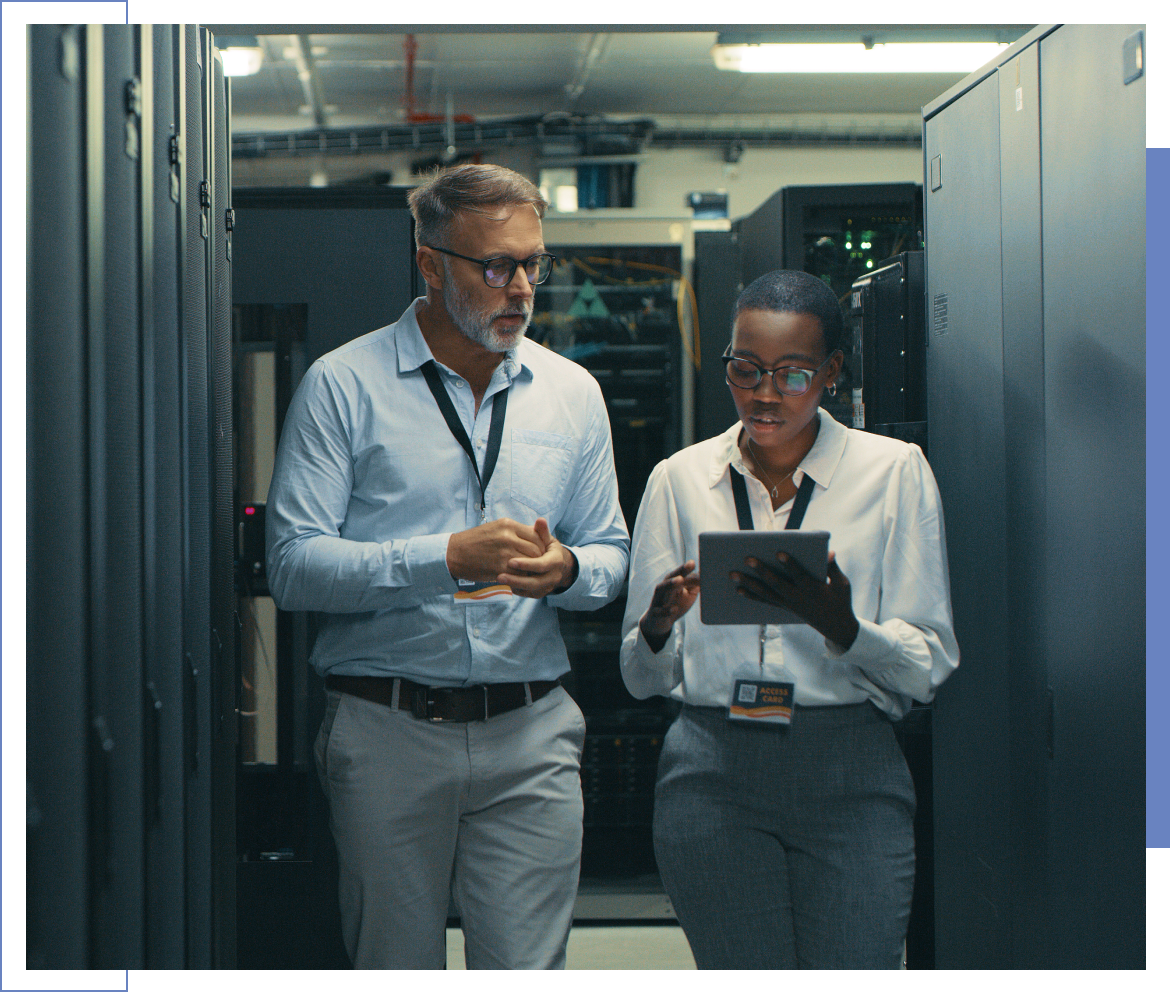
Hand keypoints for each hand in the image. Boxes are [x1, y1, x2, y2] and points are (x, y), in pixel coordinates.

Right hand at [446, 518, 544, 583]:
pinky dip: (521, 578)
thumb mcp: (495, 528)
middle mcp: (508, 537)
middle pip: (536, 550)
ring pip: (530, 563)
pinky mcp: (499, 568)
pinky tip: (518, 578)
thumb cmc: (475, 541)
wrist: (454, 553)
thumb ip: (515, 531)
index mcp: (508, 525)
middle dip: (538, 559)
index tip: (539, 553)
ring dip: (531, 570)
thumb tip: (534, 535)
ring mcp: (504, 553)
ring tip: (529, 572)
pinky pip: (519, 574)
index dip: (540, 546)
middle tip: (537, 566)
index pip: (536, 536)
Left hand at [498, 518, 578, 598]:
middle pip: (536, 582)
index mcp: (556, 561)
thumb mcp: (546, 538)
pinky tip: (503, 584)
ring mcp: (547, 586)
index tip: (511, 562)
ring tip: (498, 579)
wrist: (555, 563)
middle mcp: (554, 576)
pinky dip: (516, 590)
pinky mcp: (540, 593)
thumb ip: (541, 532)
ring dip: (514, 585)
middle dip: (518, 579)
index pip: (542, 564)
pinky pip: (528, 594)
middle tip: (500, 576)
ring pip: (531, 590)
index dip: (527, 564)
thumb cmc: (546, 547)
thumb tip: (540, 520)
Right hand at [639, 561, 700, 652]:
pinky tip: (674, 609)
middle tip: (689, 565)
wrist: (660, 621)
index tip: (693, 563)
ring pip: (661, 590)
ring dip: (669, 584)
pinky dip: (666, 610)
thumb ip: (695, 584)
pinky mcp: (655, 614)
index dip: (685, 569)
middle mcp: (663, 589)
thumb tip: (707, 575)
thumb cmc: (677, 604)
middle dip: (679, 572)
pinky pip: (659, 611)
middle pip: (669, 578)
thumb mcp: (688, 593)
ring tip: (679, 580)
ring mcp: (658, 601)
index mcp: (671, 583)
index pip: (678, 574)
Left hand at [731, 550, 858, 650]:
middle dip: (761, 571)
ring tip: (733, 574)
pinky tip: (738, 589)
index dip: (789, 564)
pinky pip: (765, 601)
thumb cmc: (840, 601)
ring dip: (748, 584)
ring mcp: (789, 604)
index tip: (779, 552)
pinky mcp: (785, 607)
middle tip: (747, 558)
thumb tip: (828, 552)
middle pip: (776, 584)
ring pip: (766, 593)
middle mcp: (798, 597)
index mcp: (814, 589)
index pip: (799, 575)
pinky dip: (752, 596)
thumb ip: (833, 567)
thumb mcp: (842, 584)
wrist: (836, 627)